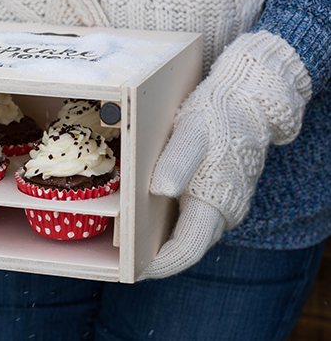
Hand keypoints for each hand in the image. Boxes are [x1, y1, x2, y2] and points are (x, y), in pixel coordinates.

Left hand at [141, 31, 311, 279]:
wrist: (247, 101)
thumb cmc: (217, 116)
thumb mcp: (192, 132)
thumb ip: (178, 160)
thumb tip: (161, 189)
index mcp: (215, 203)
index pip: (185, 250)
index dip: (158, 264)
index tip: (132, 270)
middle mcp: (222, 213)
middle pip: (186, 247)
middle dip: (156, 256)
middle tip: (125, 256)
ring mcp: (222, 206)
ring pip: (190, 234)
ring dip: (163, 241)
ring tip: (132, 239)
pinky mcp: (218, 196)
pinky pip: (193, 219)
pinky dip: (171, 223)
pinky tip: (150, 214)